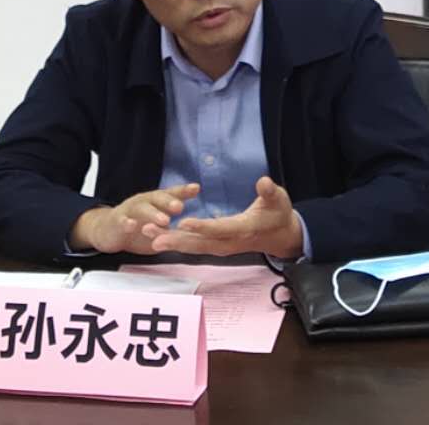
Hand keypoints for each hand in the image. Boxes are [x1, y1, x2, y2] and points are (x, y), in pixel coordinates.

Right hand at [70, 184, 200, 254]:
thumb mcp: (160, 226)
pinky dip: (127, 223)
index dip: (183, 191)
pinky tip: (132, 226)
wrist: (109, 230)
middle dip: (169, 202)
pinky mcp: (117, 221)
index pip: (171, 194)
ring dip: (153, 214)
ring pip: (141, 209)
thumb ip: (176, 226)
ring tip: (164, 220)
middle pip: (157, 198)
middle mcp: (144, 202)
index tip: (195, 188)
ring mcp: (130, 210)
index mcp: (156, 202)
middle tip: (179, 207)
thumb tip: (200, 229)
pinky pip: (122, 221)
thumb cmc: (138, 226)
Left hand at [147, 177, 304, 258]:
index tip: (183, 222)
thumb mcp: (279, 199)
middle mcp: (230, 241)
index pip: (220, 228)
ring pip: (194, 246)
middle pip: (200, 242)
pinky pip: (194, 245)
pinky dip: (176, 242)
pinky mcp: (216, 245)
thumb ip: (270, 192)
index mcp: (244, 228)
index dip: (202, 226)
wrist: (280, 235)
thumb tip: (264, 182)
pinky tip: (158, 236)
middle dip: (176, 239)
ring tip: (147, 235)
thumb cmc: (279, 213)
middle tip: (152, 236)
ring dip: (171, 241)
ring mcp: (222, 246)